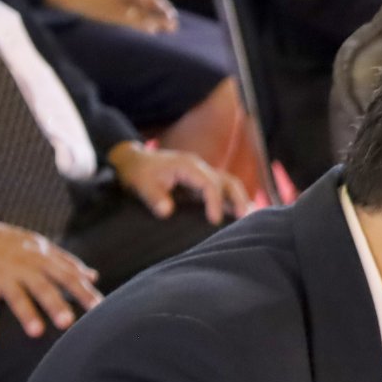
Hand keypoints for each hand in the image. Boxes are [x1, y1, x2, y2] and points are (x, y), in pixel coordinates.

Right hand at [0, 204, 100, 342]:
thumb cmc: (9, 244)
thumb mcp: (40, 247)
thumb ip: (67, 262)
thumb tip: (94, 276)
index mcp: (41, 259)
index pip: (67, 276)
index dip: (83, 291)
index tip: (100, 308)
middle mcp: (23, 267)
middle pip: (43, 287)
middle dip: (56, 304)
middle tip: (69, 323)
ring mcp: (1, 276)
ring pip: (16, 295)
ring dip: (26, 314)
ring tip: (36, 332)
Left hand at [109, 142, 252, 226]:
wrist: (133, 161)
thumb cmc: (138, 173)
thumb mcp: (141, 184)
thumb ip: (154, 197)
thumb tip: (167, 212)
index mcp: (188, 166)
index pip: (210, 184)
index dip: (215, 202)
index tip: (214, 221)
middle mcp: (199, 168)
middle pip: (228, 181)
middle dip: (238, 199)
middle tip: (244, 219)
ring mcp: (202, 173)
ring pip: (229, 184)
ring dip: (239, 200)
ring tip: (247, 219)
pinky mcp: (200, 181)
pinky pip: (222, 189)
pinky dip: (232, 200)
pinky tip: (238, 214)